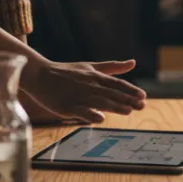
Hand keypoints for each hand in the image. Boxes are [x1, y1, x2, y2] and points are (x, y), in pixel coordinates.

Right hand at [20, 59, 146, 122]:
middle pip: (110, 93)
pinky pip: (80, 111)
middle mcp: (88, 85)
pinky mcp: (66, 105)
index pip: (116, 84)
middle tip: (142, 106)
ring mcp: (77, 95)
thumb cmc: (66, 72)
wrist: (39, 75)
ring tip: (128, 111)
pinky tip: (100, 118)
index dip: (130, 90)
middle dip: (127, 99)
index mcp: (94, 76)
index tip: (143, 96)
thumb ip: (112, 67)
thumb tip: (133, 63)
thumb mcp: (90, 66)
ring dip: (114, 106)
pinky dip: (90, 114)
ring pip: (98, 101)